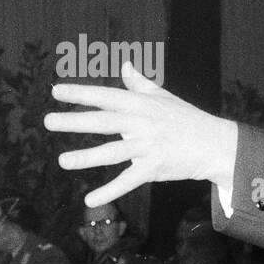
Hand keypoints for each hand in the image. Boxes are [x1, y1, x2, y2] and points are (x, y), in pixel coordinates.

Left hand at [45, 62, 238, 207]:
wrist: (215, 144)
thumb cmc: (187, 119)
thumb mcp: (164, 97)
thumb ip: (140, 82)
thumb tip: (125, 64)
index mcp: (141, 104)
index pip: (106, 96)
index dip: (81, 93)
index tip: (57, 91)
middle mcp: (142, 123)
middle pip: (103, 122)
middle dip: (74, 121)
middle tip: (48, 121)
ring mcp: (148, 146)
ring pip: (112, 152)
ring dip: (86, 157)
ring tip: (63, 160)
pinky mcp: (154, 168)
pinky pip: (128, 181)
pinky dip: (109, 191)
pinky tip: (89, 200)